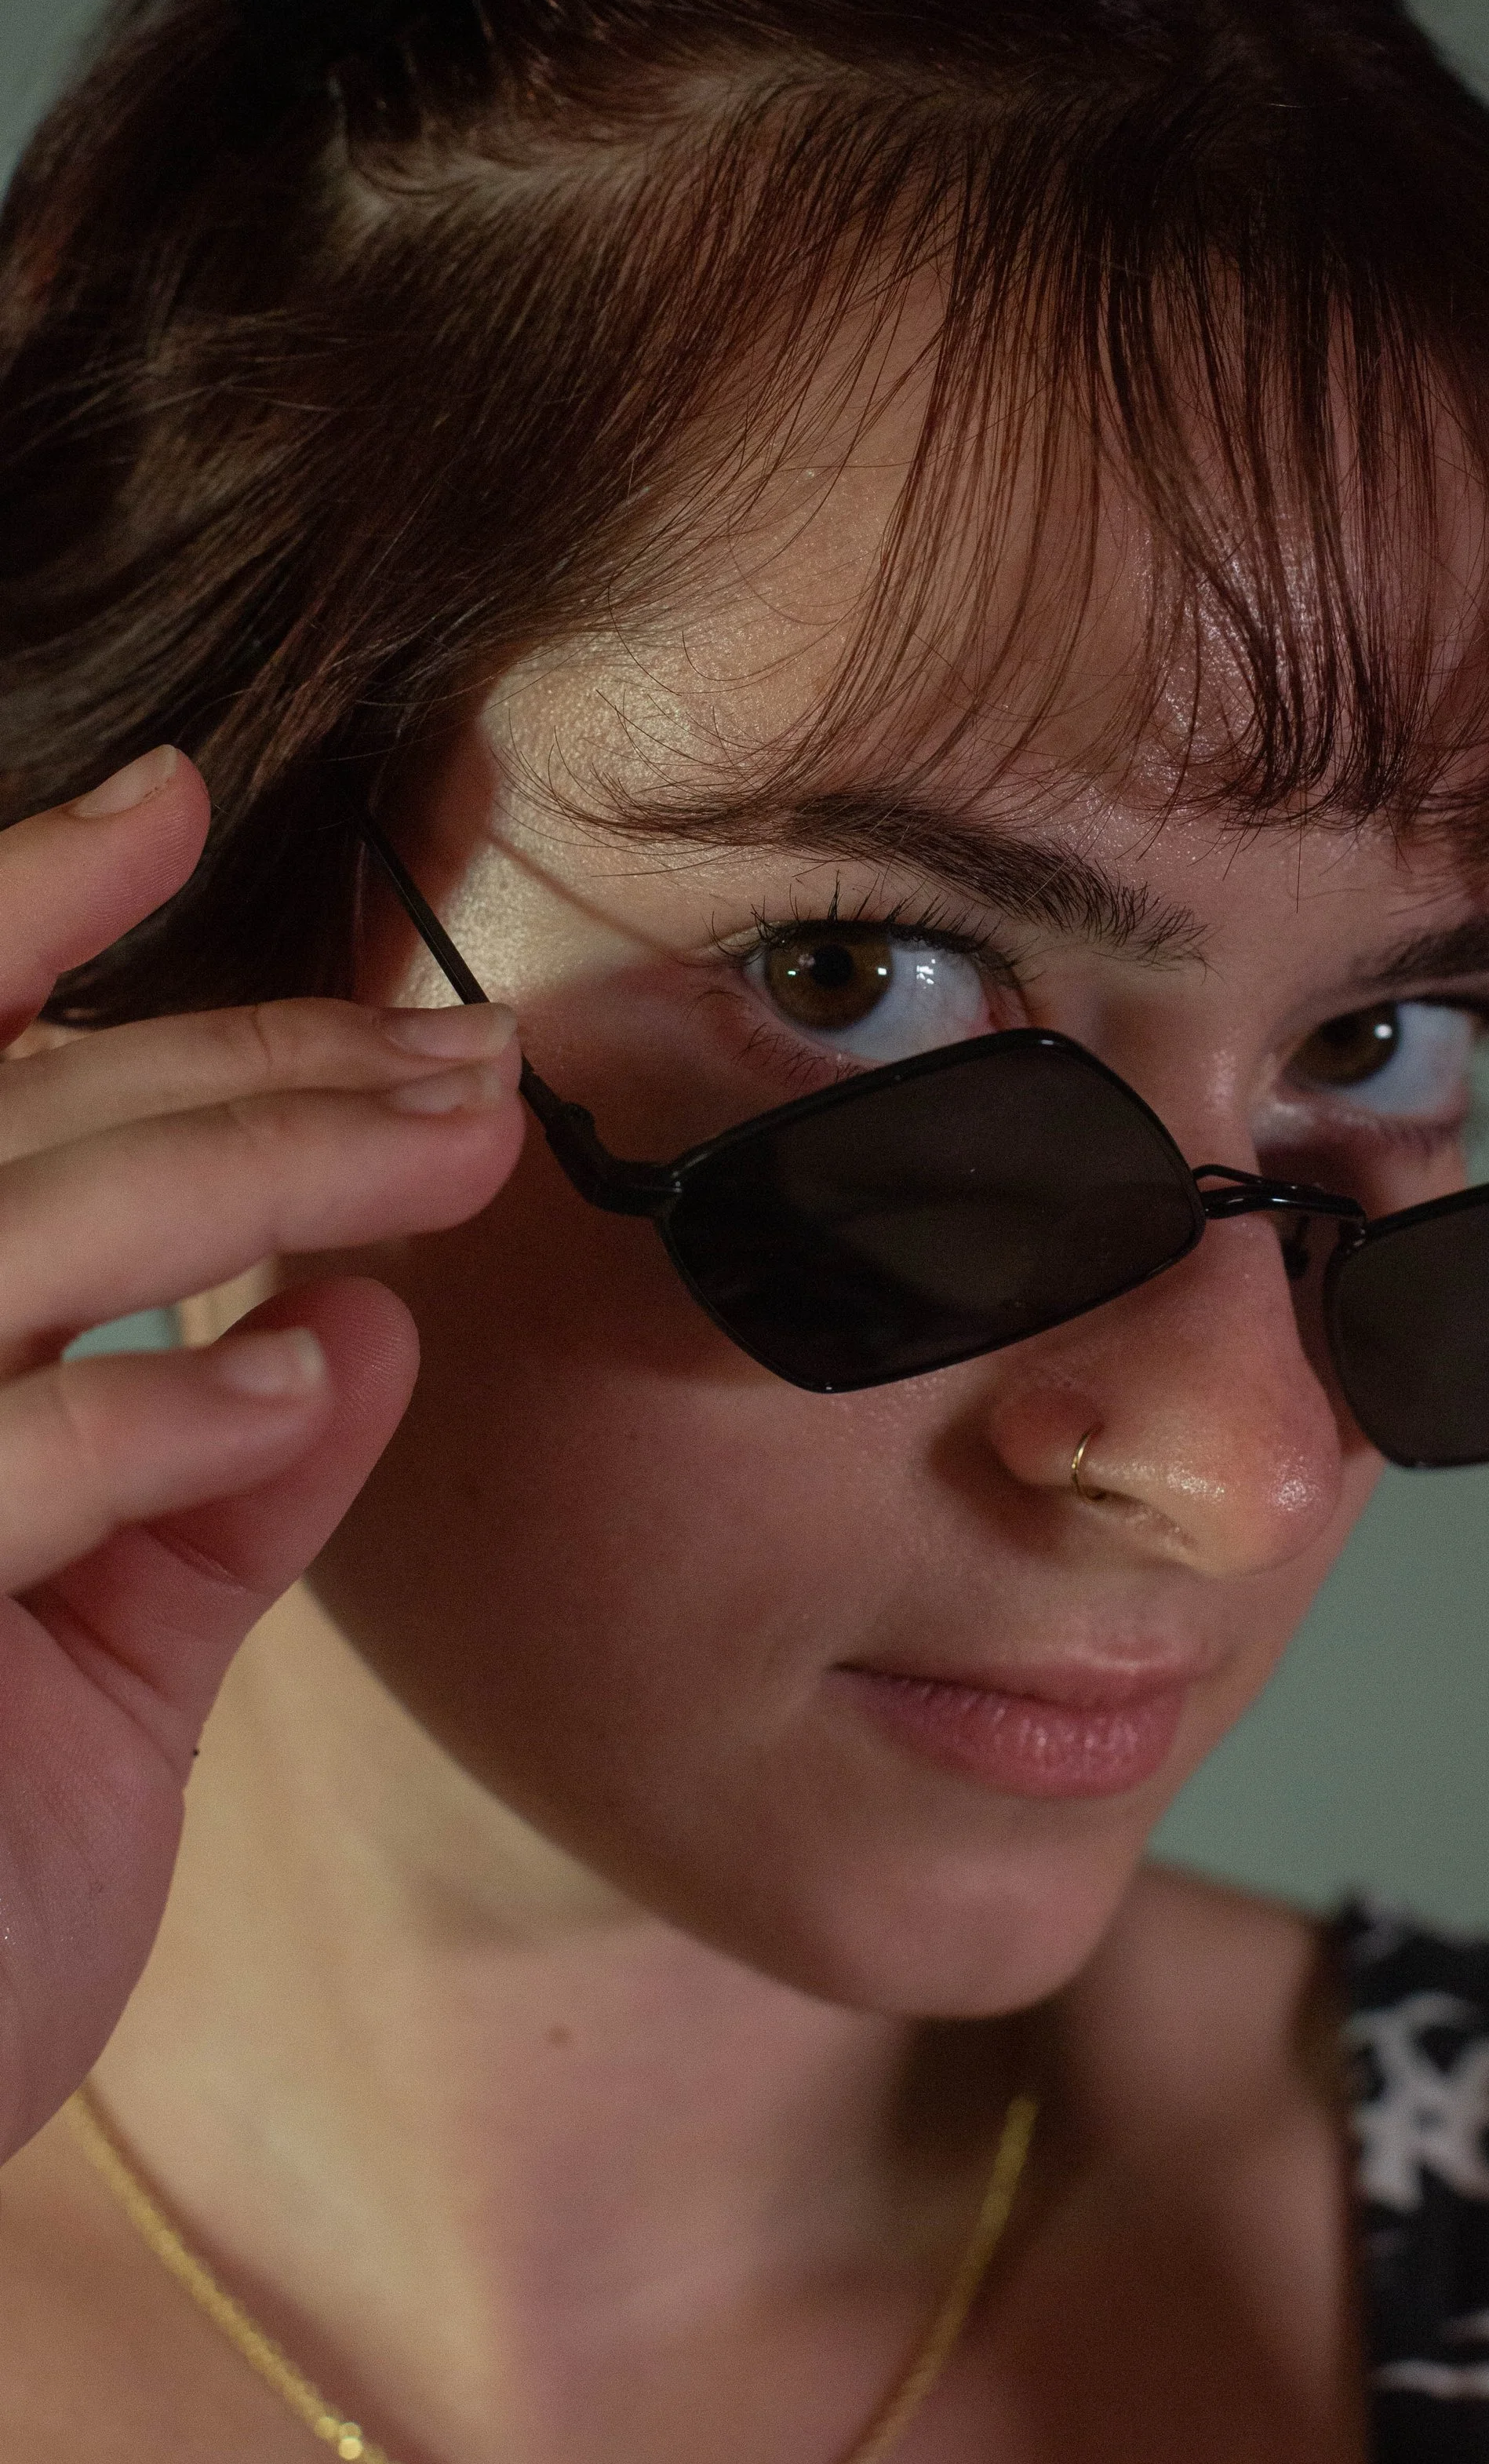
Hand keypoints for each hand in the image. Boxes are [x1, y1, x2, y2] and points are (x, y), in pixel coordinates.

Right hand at [0, 751, 521, 2161]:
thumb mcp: (85, 1652)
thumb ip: (198, 1482)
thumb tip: (350, 1320)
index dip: (19, 918)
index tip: (179, 811)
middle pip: (8, 1134)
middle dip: (242, 1061)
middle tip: (468, 1052)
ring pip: (5, 1236)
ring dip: (239, 1161)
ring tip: (447, 1131)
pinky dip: (146, 1419)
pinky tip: (293, 1382)